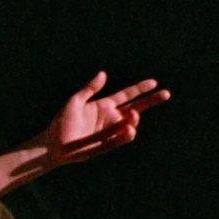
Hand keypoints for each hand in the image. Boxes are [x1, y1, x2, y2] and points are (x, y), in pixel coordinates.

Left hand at [37, 71, 169, 166]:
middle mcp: (110, 118)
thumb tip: (103, 73)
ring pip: (130, 124)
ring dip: (134, 119)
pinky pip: (120, 140)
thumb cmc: (61, 122)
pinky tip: (130, 130)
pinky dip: (126, 135)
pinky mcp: (106, 145)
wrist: (53, 144)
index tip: (154, 82)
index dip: (140, 89)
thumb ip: (89, 89)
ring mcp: (109, 132)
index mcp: (103, 105)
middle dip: (151, 101)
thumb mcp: (74, 102)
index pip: (126, 95)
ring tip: (132, 116)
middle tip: (166, 94)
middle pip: (136, 108)